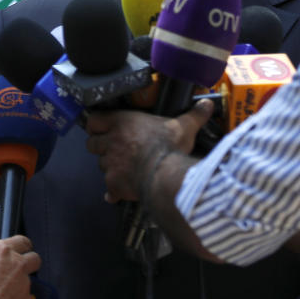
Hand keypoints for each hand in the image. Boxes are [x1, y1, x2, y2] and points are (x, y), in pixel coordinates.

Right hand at [0, 235, 40, 298]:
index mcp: (1, 251)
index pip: (22, 241)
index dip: (21, 245)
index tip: (19, 249)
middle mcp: (17, 265)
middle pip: (34, 258)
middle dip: (29, 261)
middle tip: (17, 267)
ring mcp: (23, 284)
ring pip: (28, 278)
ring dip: (19, 282)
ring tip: (3, 290)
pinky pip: (25, 296)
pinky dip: (17, 297)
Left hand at [85, 99, 212, 202]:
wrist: (165, 175)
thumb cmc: (170, 147)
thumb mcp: (184, 127)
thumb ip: (193, 115)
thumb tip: (207, 104)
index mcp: (122, 123)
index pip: (94, 120)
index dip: (97, 125)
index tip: (101, 129)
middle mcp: (111, 142)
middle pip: (92, 144)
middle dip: (99, 147)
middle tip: (113, 150)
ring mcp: (110, 164)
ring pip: (100, 165)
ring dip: (109, 167)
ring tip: (123, 169)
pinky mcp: (113, 183)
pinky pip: (108, 189)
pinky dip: (112, 192)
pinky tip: (117, 194)